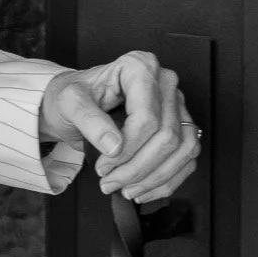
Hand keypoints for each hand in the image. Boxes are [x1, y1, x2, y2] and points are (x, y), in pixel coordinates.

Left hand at [40, 49, 199, 204]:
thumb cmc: (75, 97)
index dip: (127, 150)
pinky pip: (187, 159)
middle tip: (110, 182)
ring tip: (126, 189)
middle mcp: (164, 82)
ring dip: (154, 178)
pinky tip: (143, 189)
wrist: (76, 104)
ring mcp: (177, 104)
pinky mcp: (181, 125)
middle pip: (167, 136)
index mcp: (139, 67)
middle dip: (137, 169)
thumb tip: (114, 146)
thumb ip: (89, 121)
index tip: (104, 166)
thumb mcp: (70, 102)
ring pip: (183, 150)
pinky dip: (166, 181)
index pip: (147, 118)